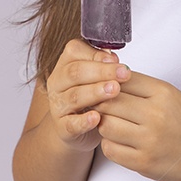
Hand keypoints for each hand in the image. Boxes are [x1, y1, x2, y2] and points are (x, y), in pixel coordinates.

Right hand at [44, 38, 131, 152]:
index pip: (74, 51)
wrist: (75, 129)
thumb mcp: (96, 78)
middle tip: (123, 74)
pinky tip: (96, 118)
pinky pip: (71, 124)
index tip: (116, 60)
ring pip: (74, 96)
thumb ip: (103, 65)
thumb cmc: (90, 98)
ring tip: (114, 90)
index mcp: (65, 65)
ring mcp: (58, 105)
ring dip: (95, 92)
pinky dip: (83, 121)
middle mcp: (58, 83)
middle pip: (76, 72)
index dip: (96, 54)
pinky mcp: (61, 127)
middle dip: (102, 72)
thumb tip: (114, 58)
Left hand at [93, 69, 180, 180]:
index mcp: (162, 93)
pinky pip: (109, 149)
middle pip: (109, 102)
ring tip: (113, 123)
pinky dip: (109, 144)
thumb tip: (109, 78)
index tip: (105, 87)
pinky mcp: (142, 162)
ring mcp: (149, 141)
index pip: (122, 80)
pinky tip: (119, 140)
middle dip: (101, 103)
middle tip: (101, 106)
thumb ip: (141, 86)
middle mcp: (156, 115)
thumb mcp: (169, 95)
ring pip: (105, 125)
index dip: (108, 83)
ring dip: (104, 124)